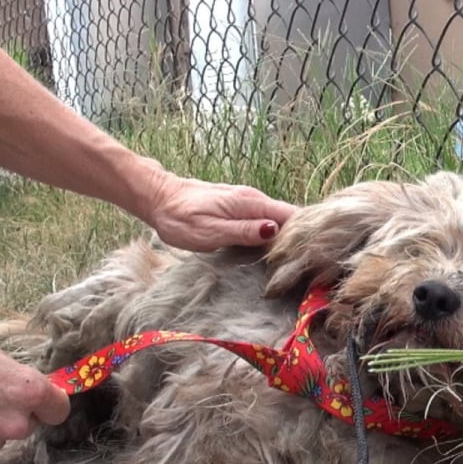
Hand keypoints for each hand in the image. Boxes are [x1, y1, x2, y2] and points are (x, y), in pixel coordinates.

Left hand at [145, 174, 296, 251]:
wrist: (160, 198)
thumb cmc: (180, 218)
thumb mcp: (210, 231)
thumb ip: (243, 231)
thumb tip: (273, 231)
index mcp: (250, 203)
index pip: (291, 215)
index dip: (301, 235)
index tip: (303, 257)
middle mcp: (254, 199)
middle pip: (289, 218)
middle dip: (297, 238)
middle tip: (297, 265)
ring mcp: (248, 201)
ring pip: (278, 220)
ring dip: (284, 238)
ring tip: (287, 262)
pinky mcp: (241, 207)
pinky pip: (266, 220)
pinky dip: (271, 235)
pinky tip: (269, 251)